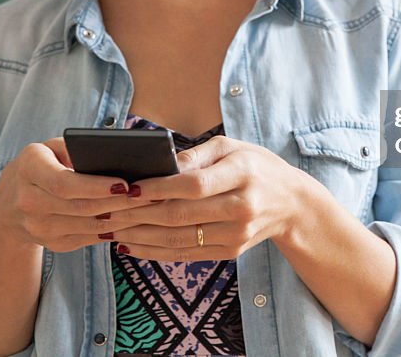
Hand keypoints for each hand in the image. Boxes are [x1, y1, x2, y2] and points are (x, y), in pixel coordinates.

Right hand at [0, 138, 146, 252]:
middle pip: (80, 207)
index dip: (96, 186)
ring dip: (120, 219)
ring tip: (146, 209)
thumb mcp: (51, 148)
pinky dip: (112, 231)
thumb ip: (77, 149)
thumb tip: (117, 157)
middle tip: (148, 196)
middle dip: (118, 203)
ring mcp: (37, 228)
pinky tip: (132, 222)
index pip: (64, 183)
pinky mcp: (51, 244)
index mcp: (29, 169)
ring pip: (87, 226)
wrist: (7, 205)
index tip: (124, 183)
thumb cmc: (40, 165)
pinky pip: (88, 238)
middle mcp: (28, 201)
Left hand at [94, 135, 310, 260]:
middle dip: (139, 214)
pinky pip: (186, 254)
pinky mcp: (231, 252)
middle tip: (108, 210)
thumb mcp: (232, 147)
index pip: (194, 184)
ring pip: (179, 239)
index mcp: (242, 174)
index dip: (159, 187)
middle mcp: (242, 207)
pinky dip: (155, 251)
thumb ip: (196, 155)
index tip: (130, 187)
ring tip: (112, 228)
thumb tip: (159, 163)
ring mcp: (237, 234)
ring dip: (140, 236)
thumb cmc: (256, 167)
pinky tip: (132, 244)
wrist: (292, 204)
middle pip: (181, 215)